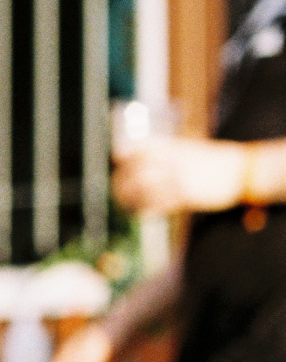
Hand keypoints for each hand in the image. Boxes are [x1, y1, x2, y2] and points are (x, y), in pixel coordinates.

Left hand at [112, 136, 246, 213]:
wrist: (244, 170)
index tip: (119, 161)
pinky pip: (157, 205)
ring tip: (124, 204)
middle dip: (121, 181)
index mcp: (174, 148)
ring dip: (128, 199)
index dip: (125, 155)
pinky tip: (141, 213)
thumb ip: (169, 152)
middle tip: (117, 189)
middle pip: (135, 171)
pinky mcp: (185, 197)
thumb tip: (142, 158)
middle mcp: (173, 162)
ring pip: (142, 190)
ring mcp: (178, 179)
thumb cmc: (215, 161)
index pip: (140, 149)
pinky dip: (145, 210)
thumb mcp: (191, 149)